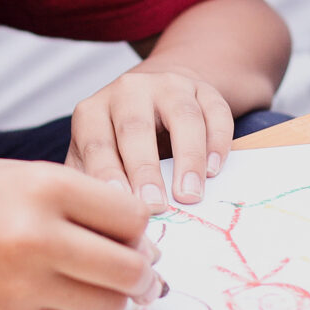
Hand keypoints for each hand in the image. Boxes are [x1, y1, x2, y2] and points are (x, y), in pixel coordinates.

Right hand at [0, 160, 160, 309]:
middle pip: (129, 267)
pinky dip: (81, 306)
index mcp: (46, 188)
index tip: (128, 228)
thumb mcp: (28, 174)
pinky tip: (65, 286)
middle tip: (142, 267)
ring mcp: (26, 282)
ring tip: (101, 276)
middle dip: (144, 270)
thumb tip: (146, 243)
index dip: (139, 225)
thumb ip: (87, 199)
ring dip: (116, 293)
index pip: (132, 217)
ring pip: (109, 302)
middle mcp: (38, 236)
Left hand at [67, 61, 235, 211]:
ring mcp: (168, 85)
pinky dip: (217, 142)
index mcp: (93, 112)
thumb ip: (94, 184)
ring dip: (188, 158)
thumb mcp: (96, 158)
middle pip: (136, 127)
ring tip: (189, 195)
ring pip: (182, 116)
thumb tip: (101, 223)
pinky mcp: (203, 89)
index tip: (120, 203)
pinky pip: (215, 112)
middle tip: (154, 206)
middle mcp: (128, 91)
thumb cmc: (119, 142)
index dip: (107, 174)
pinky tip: (213, 170)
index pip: (96, 144)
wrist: (153, 97)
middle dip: (145, 170)